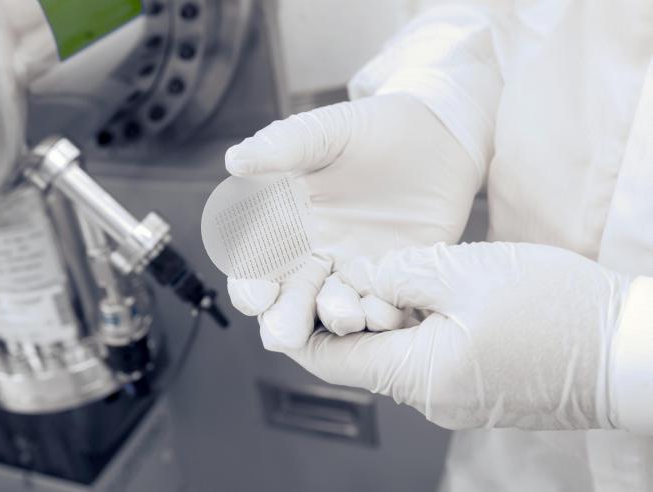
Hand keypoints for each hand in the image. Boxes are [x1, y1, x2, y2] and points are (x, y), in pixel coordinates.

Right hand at [225, 93, 479, 349]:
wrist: (435, 133)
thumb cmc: (372, 127)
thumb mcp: (325, 131)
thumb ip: (282, 147)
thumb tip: (234, 160)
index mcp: (284, 224)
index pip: (256, 264)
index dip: (249, 282)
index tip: (254, 295)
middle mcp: (314, 254)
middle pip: (289, 298)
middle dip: (284, 319)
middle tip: (284, 336)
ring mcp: (354, 270)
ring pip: (334, 308)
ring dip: (334, 318)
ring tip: (344, 315)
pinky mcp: (394, 278)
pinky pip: (383, 305)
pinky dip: (382, 315)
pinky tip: (384, 314)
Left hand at [286, 242, 630, 429]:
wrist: (629, 351)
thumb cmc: (556, 310)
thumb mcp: (464, 273)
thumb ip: (398, 273)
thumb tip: (358, 276)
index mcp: (416, 375)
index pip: (329, 360)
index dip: (296, 327)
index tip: (278, 298)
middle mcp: (429, 398)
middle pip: (360, 357)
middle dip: (341, 315)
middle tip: (327, 273)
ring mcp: (455, 399)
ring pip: (395, 354)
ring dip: (381, 319)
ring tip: (374, 275)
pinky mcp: (477, 390)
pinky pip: (428, 358)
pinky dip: (414, 328)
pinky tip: (422, 294)